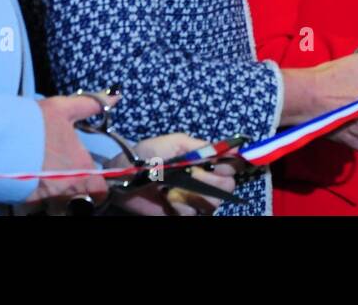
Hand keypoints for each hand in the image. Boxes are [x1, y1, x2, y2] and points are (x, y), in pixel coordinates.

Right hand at [30, 95, 109, 203]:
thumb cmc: (32, 122)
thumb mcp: (63, 108)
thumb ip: (92, 105)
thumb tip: (115, 96)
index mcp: (81, 168)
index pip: (101, 192)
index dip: (98, 189)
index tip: (92, 183)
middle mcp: (67, 188)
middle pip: (81, 206)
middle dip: (78, 200)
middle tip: (70, 188)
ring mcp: (46, 198)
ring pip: (59, 210)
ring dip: (58, 203)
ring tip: (52, 191)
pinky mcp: (25, 203)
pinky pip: (37, 210)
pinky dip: (37, 205)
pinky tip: (33, 191)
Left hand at [116, 133, 236, 215]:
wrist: (123, 175)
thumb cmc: (148, 154)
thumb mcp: (175, 143)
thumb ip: (202, 147)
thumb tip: (234, 148)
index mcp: (204, 161)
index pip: (232, 165)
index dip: (230, 166)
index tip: (219, 166)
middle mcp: (204, 181)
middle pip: (227, 187)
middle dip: (212, 182)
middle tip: (192, 176)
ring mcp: (194, 199)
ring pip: (212, 203)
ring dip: (193, 195)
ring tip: (173, 188)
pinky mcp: (183, 213)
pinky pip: (193, 214)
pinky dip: (181, 207)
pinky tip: (167, 199)